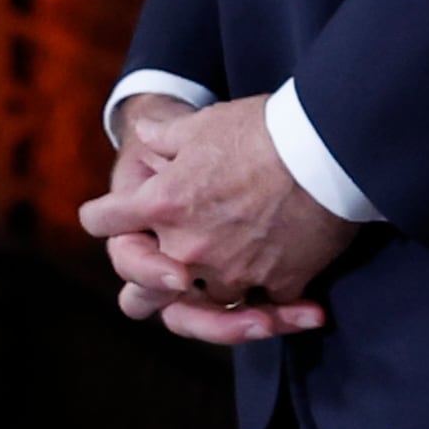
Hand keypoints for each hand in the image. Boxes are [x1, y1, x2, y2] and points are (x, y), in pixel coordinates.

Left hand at [78, 97, 351, 342]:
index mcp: (162, 205)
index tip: (108, 216)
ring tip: (231, 272)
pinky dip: (272, 295)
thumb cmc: (261, 129)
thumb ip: (167, 137)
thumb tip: (144, 131)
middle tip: (169, 270)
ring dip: (213, 289)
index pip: (102, 221)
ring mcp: (232, 273)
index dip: (102, 216)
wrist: (327, 147)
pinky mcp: (279, 284)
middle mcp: (188, 248)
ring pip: (207, 302)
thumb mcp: (203, 124)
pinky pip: (266, 303)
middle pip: (143, 288)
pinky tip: (282, 275)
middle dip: (151, 277)